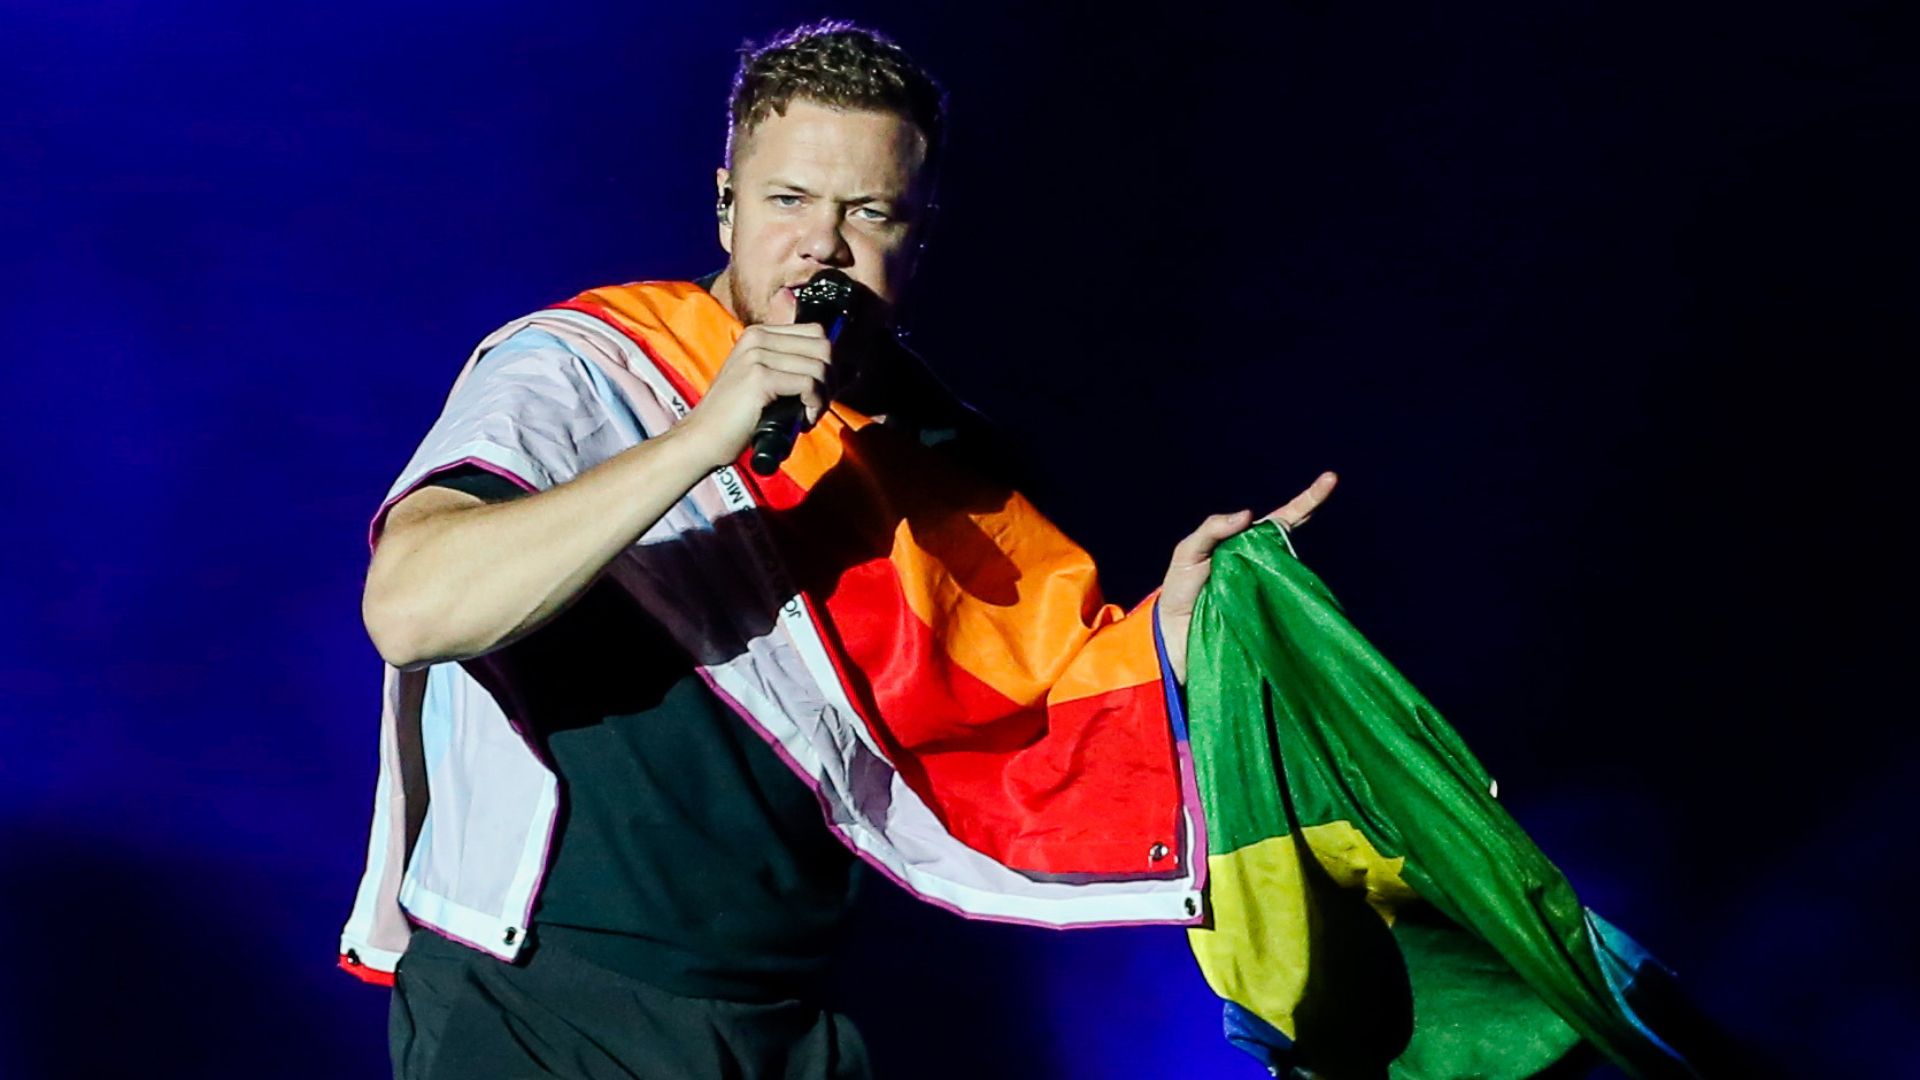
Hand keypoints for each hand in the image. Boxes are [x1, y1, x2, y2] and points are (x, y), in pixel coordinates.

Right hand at [674, 323, 833, 470]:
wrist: (703, 438)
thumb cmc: (738, 417)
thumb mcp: (768, 384)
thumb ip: (797, 370)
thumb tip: (848, 370)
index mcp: (759, 333)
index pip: (816, 333)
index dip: (828, 363)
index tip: (821, 391)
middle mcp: (758, 338)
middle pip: (823, 346)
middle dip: (831, 379)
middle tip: (818, 405)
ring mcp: (757, 356)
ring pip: (819, 366)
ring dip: (823, 396)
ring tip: (808, 416)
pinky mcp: (759, 378)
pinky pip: (809, 384)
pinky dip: (815, 405)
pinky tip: (803, 420)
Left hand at [1154, 471, 1337, 685]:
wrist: (1173, 633)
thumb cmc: (1180, 588)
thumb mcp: (1188, 552)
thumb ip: (1212, 529)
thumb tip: (1250, 514)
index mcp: (1246, 543)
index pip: (1279, 518)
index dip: (1305, 500)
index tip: (1330, 479)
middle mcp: (1262, 562)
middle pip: (1293, 535)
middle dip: (1311, 509)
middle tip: (1331, 483)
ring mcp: (1269, 587)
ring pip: (1294, 565)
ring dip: (1298, 550)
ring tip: (1295, 531)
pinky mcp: (1270, 613)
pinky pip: (1288, 597)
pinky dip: (1296, 589)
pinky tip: (1300, 580)